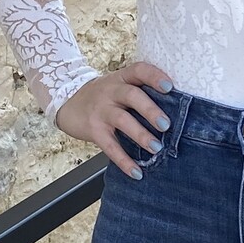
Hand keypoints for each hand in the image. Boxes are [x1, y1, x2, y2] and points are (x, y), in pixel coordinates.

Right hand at [56, 62, 173, 176]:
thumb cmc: (103, 96)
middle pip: (132, 95)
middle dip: (151, 110)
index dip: (154, 76)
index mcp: (121, 78)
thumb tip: (175, 110)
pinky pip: (110, 146)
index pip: (139, 70)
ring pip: (122, 120)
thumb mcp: (118, 86)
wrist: (68, 103)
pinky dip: (124, 161)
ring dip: (141, 135)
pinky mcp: (94, 130)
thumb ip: (139, 92)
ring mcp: (101, 110)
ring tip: (156, 148)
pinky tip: (136, 172)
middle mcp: (111, 91)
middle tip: (166, 125)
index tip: (169, 87)